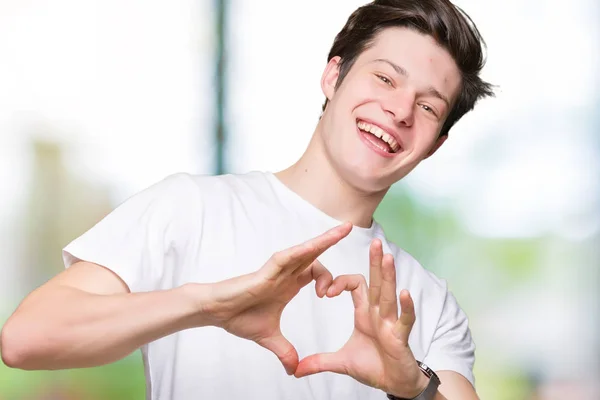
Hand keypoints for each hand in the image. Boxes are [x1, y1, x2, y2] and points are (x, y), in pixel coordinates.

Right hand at [195, 222, 352, 374]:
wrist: (218, 313)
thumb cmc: (239, 317)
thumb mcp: (269, 337)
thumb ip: (284, 350)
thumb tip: (294, 370)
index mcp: (290, 284)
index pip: (317, 273)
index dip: (329, 281)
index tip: (328, 297)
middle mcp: (286, 272)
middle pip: (315, 253)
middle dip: (333, 240)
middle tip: (350, 228)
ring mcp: (278, 269)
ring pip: (306, 249)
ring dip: (326, 239)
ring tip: (344, 229)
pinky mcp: (269, 269)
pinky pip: (290, 256)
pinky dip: (305, 249)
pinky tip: (318, 243)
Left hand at [294, 238, 428, 397]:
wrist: (394, 385)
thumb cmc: (374, 367)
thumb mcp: (341, 362)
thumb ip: (319, 362)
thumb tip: (295, 369)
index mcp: (365, 313)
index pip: (356, 285)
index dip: (340, 282)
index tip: (325, 292)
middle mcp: (379, 313)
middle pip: (376, 281)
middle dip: (375, 262)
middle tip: (375, 241)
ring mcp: (392, 323)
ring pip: (389, 294)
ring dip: (389, 276)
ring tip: (387, 257)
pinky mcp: (401, 337)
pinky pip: (405, 319)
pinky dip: (406, 307)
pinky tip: (404, 293)